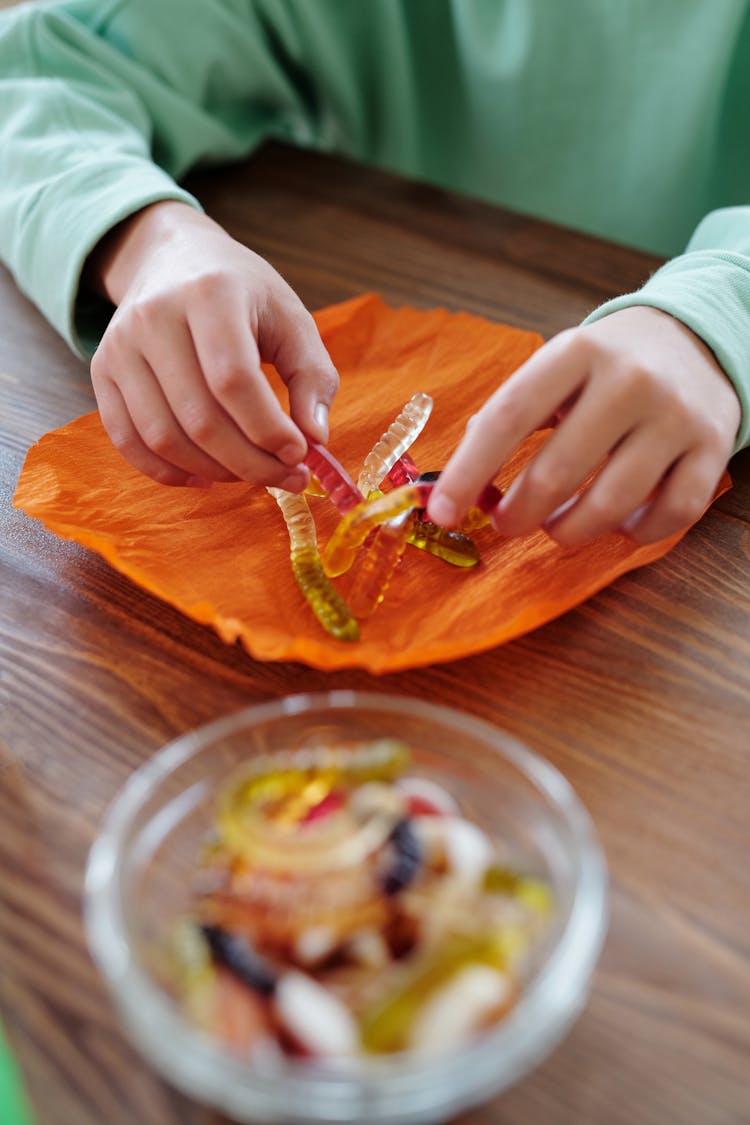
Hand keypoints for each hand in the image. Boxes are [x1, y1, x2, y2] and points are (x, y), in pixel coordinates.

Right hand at [87, 201, 338, 487]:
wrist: (172, 257)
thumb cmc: (243, 293)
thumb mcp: (292, 318)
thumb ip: (313, 376)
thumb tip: (315, 438)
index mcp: (210, 293)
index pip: (233, 378)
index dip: (268, 429)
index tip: (300, 454)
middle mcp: (155, 316)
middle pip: (199, 417)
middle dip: (250, 462)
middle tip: (287, 477)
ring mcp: (121, 344)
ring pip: (163, 436)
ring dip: (215, 471)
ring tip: (252, 473)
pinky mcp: (102, 369)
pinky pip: (128, 440)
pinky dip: (168, 472)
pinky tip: (206, 477)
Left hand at [427, 306, 740, 544]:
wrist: (695, 338)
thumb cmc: (605, 367)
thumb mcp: (555, 367)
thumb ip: (510, 415)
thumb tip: (462, 481)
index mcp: (575, 352)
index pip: (509, 417)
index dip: (469, 472)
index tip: (442, 512)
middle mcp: (629, 380)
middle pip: (558, 472)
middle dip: (519, 514)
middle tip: (506, 523)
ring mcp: (676, 415)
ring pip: (612, 504)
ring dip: (571, 530)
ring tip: (557, 527)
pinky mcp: (713, 447)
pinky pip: (670, 515)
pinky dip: (636, 534)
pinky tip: (619, 524)